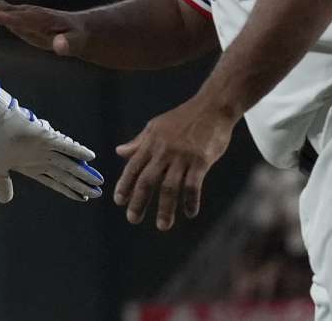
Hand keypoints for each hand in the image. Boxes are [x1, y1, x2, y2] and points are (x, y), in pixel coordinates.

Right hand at [0, 0, 86, 56]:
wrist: (76, 29)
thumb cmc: (76, 37)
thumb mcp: (75, 42)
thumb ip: (67, 44)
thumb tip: (60, 46)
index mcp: (42, 20)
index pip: (21, 19)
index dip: (6, 18)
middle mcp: (30, 13)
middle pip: (7, 11)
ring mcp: (23, 14)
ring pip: (2, 7)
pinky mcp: (18, 18)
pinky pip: (1, 10)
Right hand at [0, 90, 103, 202]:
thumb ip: (2, 186)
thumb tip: (5, 200)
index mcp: (30, 166)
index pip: (54, 181)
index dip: (68, 189)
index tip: (81, 197)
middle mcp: (40, 158)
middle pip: (66, 174)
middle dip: (81, 184)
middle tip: (97, 193)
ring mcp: (44, 148)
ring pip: (69, 163)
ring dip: (83, 172)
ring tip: (98, 181)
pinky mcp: (44, 137)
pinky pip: (64, 145)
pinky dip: (77, 150)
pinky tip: (90, 156)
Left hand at [114, 96, 234, 230]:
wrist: (212, 107)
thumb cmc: (183, 117)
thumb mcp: (156, 126)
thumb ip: (139, 142)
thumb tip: (119, 152)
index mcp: (151, 143)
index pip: (133, 167)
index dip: (124, 185)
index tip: (119, 201)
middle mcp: (163, 151)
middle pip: (147, 180)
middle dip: (138, 201)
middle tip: (132, 219)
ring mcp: (182, 156)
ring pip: (169, 187)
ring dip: (165, 208)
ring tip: (162, 226)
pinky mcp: (201, 160)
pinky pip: (193, 185)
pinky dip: (190, 201)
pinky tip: (189, 212)